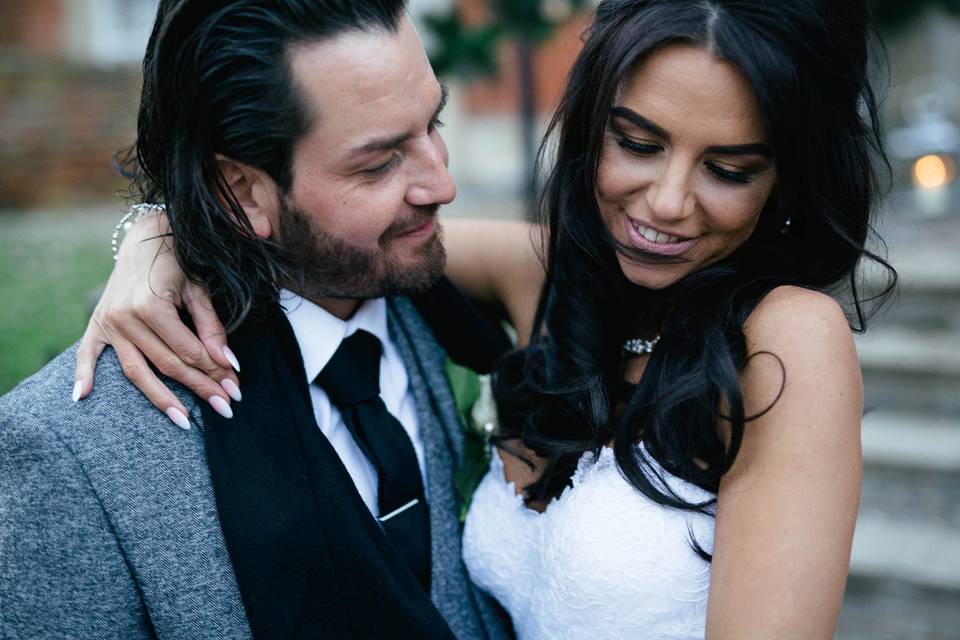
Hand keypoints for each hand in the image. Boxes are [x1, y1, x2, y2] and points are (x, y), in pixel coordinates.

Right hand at [74, 213, 239, 428]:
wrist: (145, 237)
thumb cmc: (178, 262)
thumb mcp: (199, 290)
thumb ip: (212, 328)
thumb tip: (229, 364)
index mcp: (152, 305)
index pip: (189, 351)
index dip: (215, 372)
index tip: (236, 389)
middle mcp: (126, 317)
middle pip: (168, 365)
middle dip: (200, 388)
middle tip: (226, 409)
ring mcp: (108, 323)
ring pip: (137, 371)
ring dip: (161, 399)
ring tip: (185, 422)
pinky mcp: (96, 324)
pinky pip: (87, 354)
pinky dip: (82, 375)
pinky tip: (82, 398)